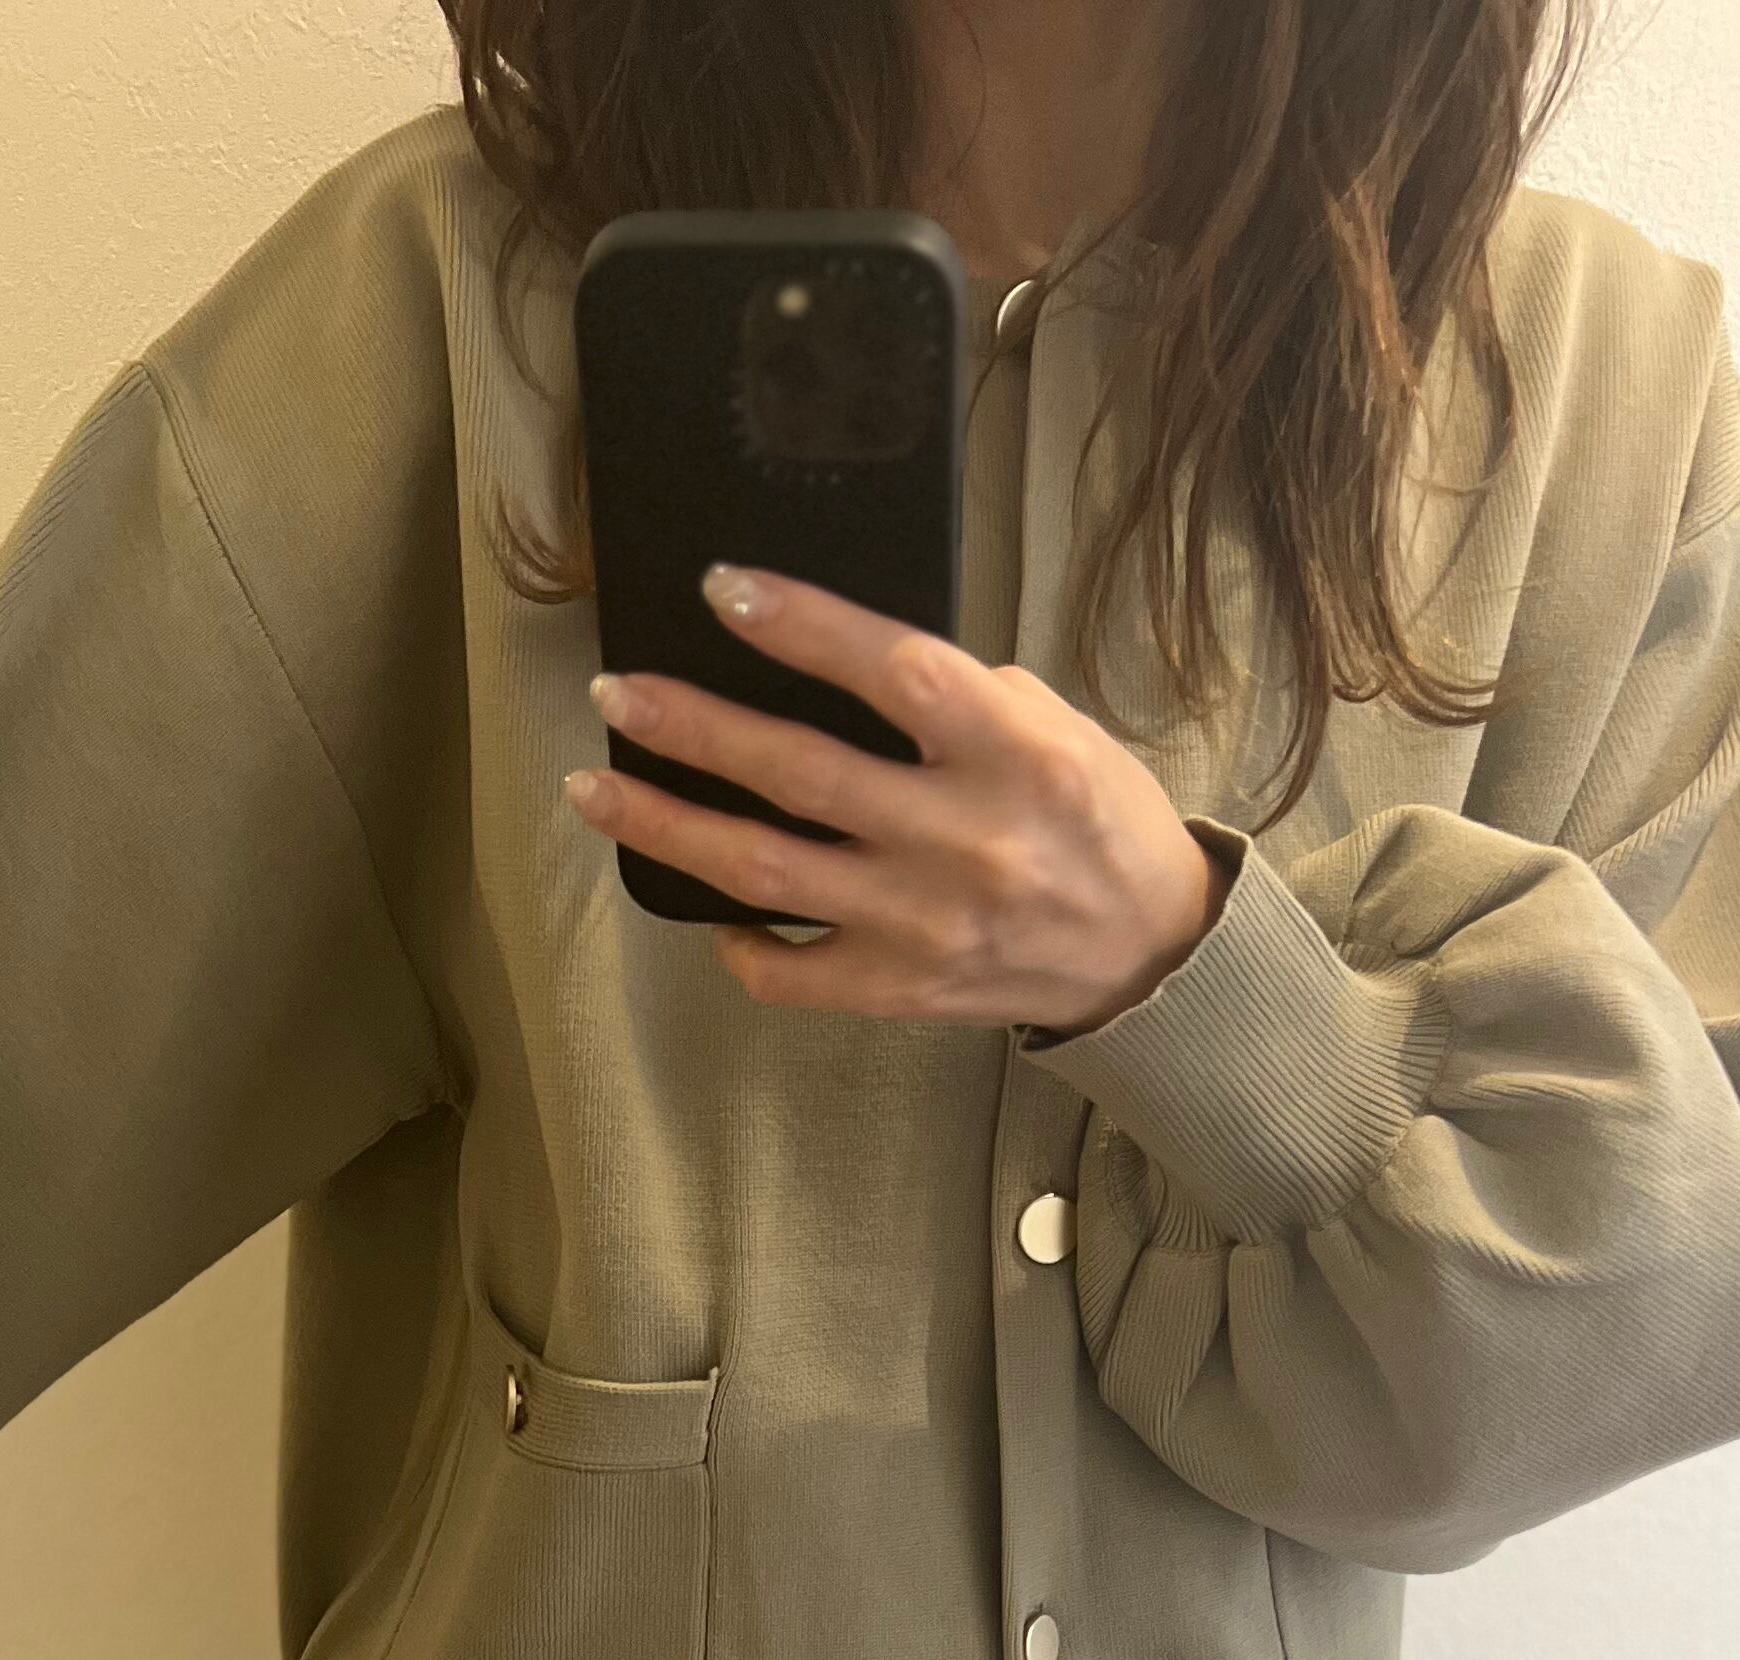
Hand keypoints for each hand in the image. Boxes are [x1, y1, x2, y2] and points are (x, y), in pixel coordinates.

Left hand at [565, 564, 1224, 1031]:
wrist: (1145, 954)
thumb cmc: (1095, 820)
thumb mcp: (1055, 729)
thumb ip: (959, 697)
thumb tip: (842, 663)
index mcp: (1013, 752)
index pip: (892, 671)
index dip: (801, 626)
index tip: (720, 590)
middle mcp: (961, 838)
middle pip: (797, 773)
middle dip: (691, 726)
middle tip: (615, 690)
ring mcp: (921, 922)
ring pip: (763, 871)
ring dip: (667, 824)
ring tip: (594, 786)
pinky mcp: (900, 989)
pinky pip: (787, 973)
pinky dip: (735, 942)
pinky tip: (702, 907)